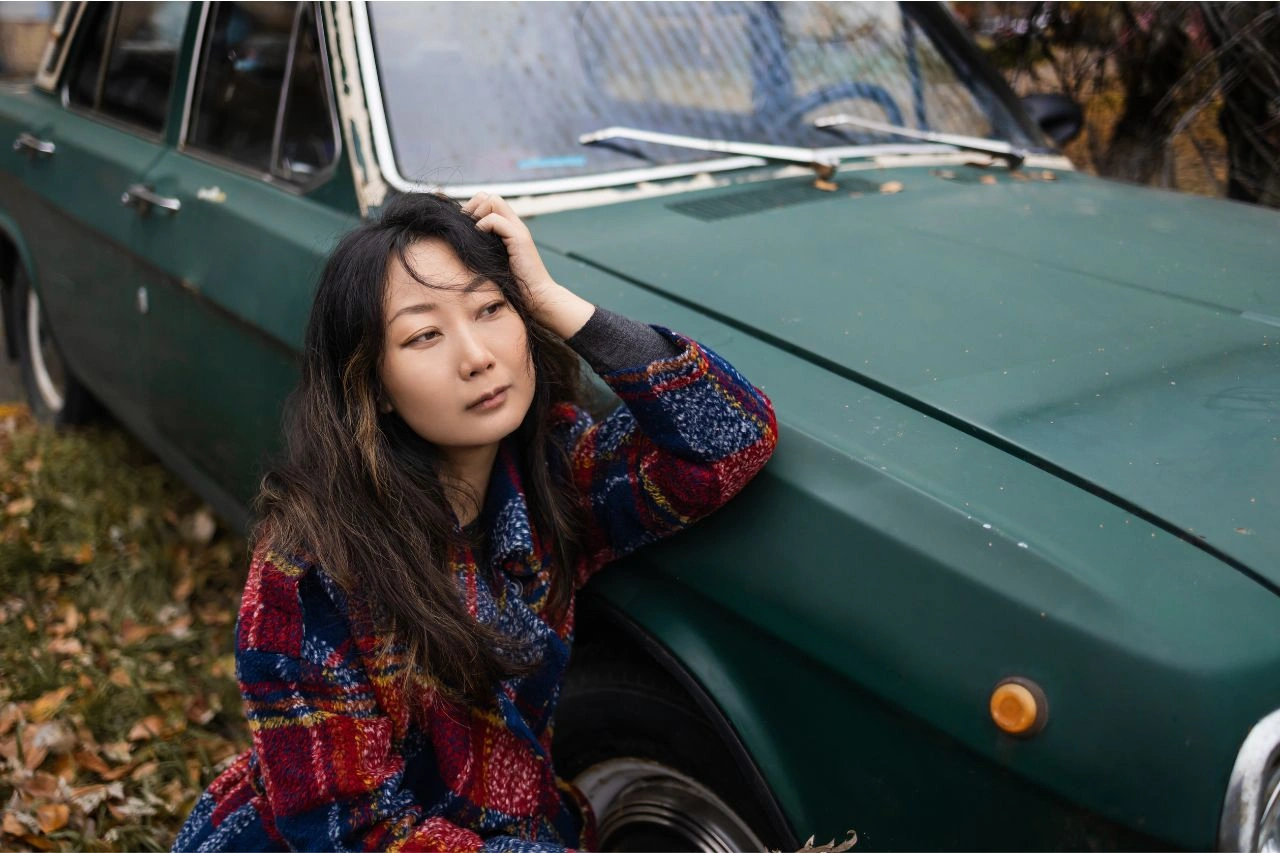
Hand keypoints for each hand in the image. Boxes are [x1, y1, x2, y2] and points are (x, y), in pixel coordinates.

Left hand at [462, 192, 593, 338]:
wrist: (538, 297)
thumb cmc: (515, 286)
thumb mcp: (494, 262)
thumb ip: (485, 249)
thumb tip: (462, 243)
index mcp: (509, 229)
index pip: (489, 201)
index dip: (474, 208)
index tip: (465, 226)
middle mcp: (515, 225)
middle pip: (490, 197)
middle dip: (473, 206)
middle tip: (466, 226)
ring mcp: (519, 230)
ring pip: (493, 201)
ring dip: (478, 213)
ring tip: (474, 232)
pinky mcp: (519, 239)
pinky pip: (495, 219)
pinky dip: (483, 225)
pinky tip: (480, 238)